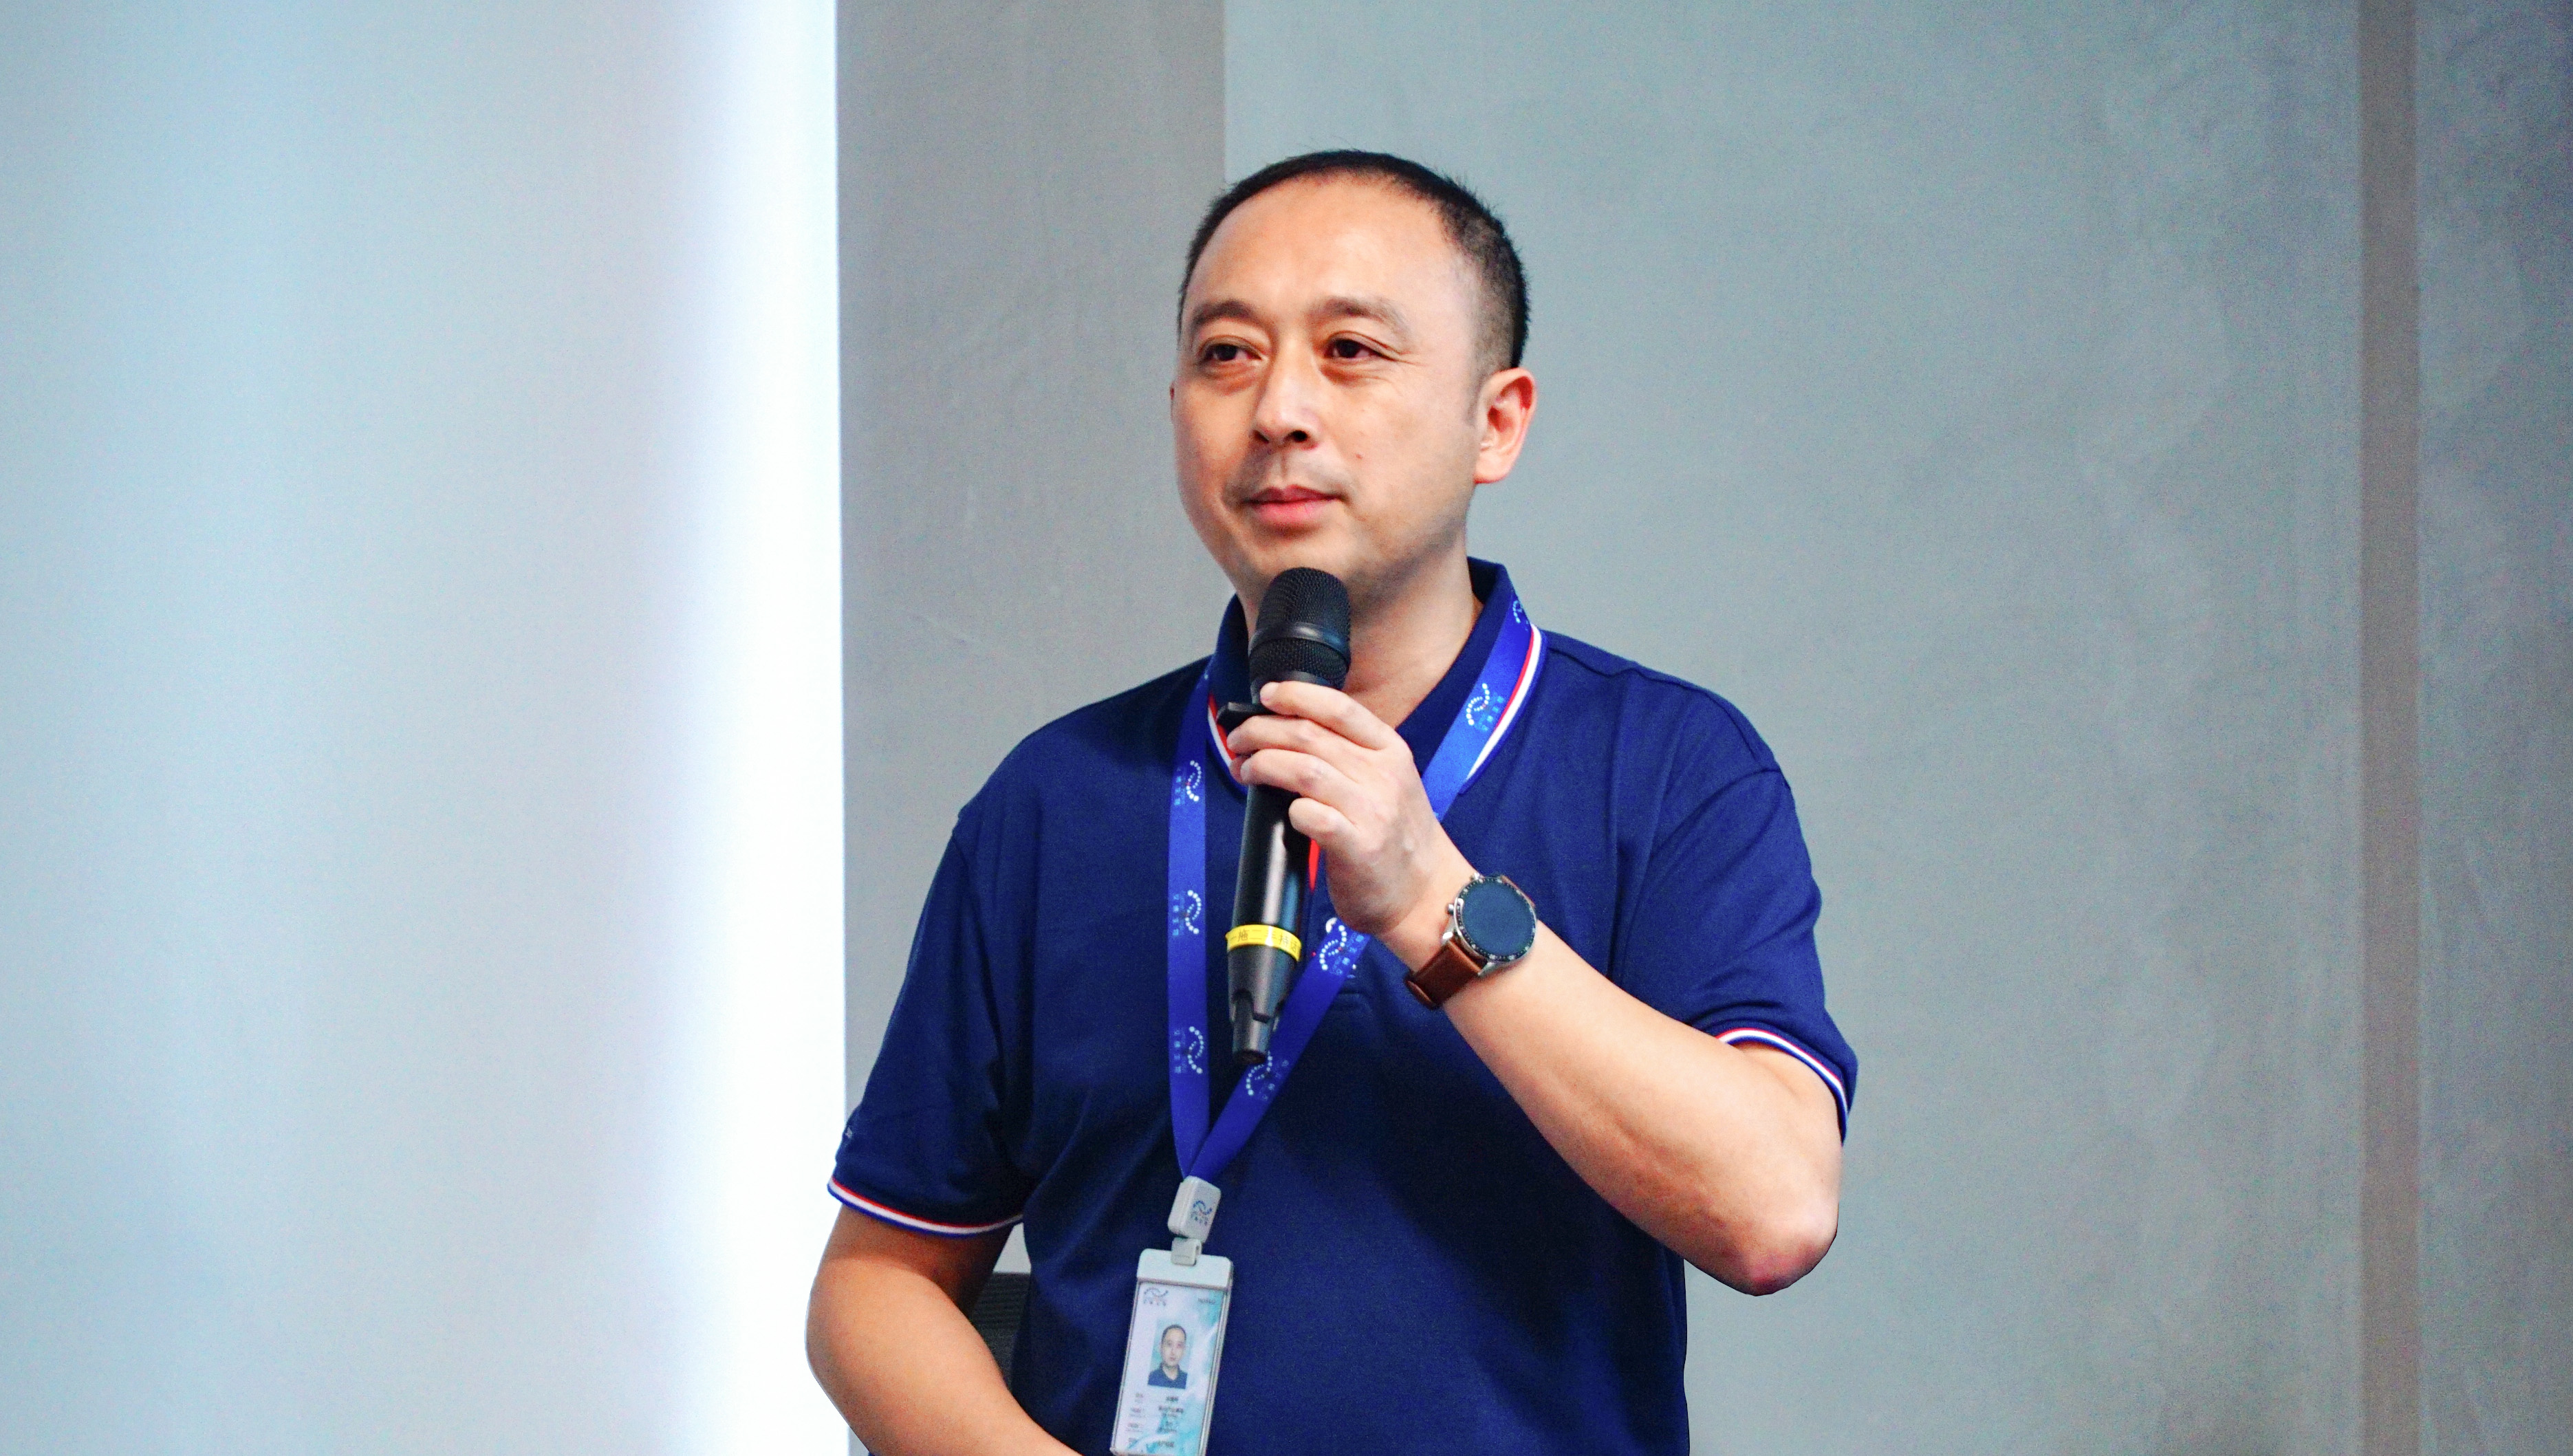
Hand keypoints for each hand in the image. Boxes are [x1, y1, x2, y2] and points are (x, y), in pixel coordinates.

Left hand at [1225, 680, 1473, 965]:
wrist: (1429, 894)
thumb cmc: (1398, 838)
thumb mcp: (1388, 781)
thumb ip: (1351, 755)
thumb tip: (1289, 731)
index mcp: (1390, 750)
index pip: (1339, 707)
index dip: (1295, 695)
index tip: (1266, 695)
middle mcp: (1383, 774)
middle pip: (1309, 735)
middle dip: (1262, 731)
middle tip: (1239, 740)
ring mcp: (1373, 810)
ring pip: (1304, 769)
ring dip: (1264, 764)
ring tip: (1246, 770)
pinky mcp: (1360, 847)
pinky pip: (1313, 816)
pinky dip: (1291, 809)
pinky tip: (1283, 812)